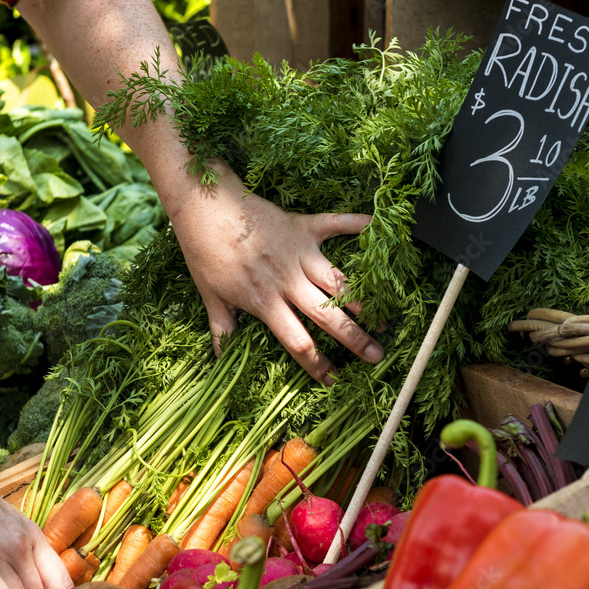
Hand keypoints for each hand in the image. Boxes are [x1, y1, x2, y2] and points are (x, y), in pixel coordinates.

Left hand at [171, 167, 384, 384]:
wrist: (205, 206)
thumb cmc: (205, 253)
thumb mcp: (210, 296)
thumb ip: (222, 329)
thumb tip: (220, 361)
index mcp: (265, 302)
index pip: (297, 343)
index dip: (317, 365)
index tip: (335, 381)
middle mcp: (288, 281)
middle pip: (328, 317)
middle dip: (355, 339)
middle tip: (377, 357)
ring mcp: (299, 253)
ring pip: (340, 281)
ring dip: (364, 300)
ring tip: (384, 318)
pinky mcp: (303, 226)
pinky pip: (337, 224)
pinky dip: (358, 223)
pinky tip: (378, 226)